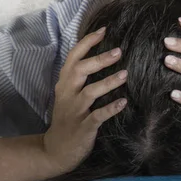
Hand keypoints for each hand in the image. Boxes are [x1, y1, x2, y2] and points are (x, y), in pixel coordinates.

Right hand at [43, 27, 127, 172]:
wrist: (56, 150)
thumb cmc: (67, 118)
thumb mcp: (67, 95)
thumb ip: (79, 78)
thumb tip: (101, 56)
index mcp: (64, 84)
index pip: (73, 58)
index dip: (87, 43)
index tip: (104, 30)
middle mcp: (67, 94)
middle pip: (80, 71)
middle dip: (99, 59)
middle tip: (118, 51)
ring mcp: (75, 111)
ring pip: (90, 92)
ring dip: (108, 82)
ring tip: (125, 74)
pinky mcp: (83, 127)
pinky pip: (98, 116)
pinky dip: (110, 108)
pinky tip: (123, 102)